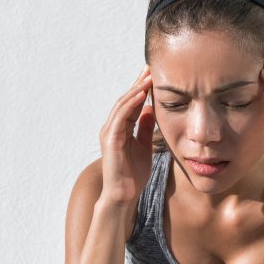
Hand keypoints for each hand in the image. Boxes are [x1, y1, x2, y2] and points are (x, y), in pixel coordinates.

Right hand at [98, 64, 155, 205]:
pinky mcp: (111, 141)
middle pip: (126, 100)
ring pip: (122, 105)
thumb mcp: (144, 147)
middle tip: (150, 67)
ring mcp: (110, 133)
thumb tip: (152, 109)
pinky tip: (142, 94)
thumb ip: (146, 129)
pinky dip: (131, 105)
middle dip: (138, 83)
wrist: (123, 196)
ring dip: (135, 89)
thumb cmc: (133, 175)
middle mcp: (112, 128)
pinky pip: (121, 118)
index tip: (154, 74)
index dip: (142, 88)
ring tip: (148, 76)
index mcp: (121, 129)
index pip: (131, 103)